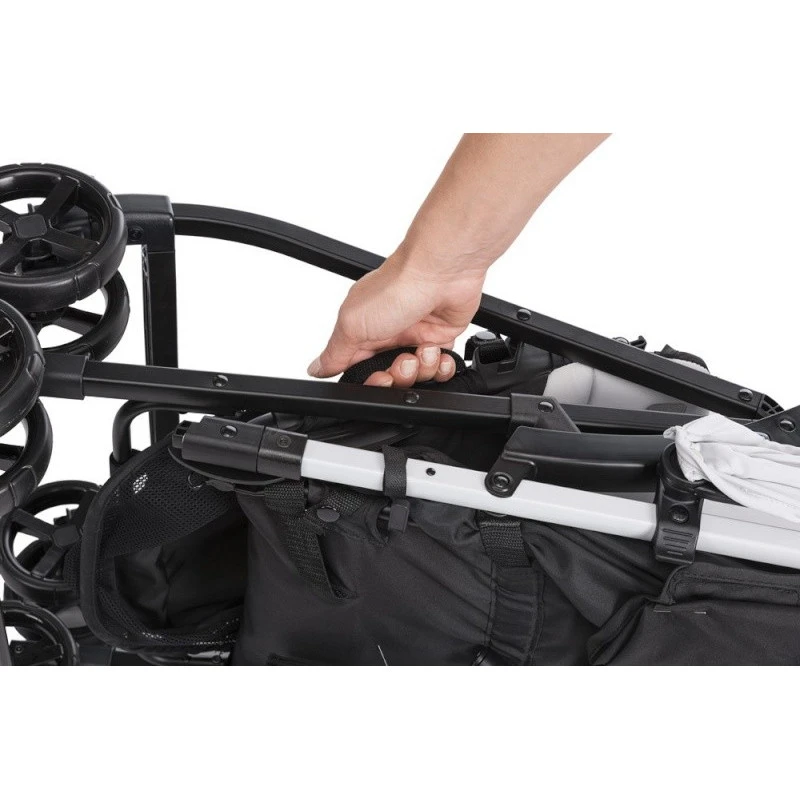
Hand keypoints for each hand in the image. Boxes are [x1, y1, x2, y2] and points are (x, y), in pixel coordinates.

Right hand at [307, 248, 486, 386]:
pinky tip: (437, 353)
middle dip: (399, 377)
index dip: (371, 381)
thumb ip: (335, 352)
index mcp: (363, 331)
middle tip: (404, 363)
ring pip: (417, 375)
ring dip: (422, 369)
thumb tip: (315, 369)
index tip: (379, 378)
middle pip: (390, 376)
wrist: (441, 272)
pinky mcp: (439, 337)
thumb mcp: (353, 323)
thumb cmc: (398, 287)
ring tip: (423, 351)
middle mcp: (388, 334)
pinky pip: (440, 367)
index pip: (360, 370)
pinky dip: (441, 366)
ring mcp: (415, 336)